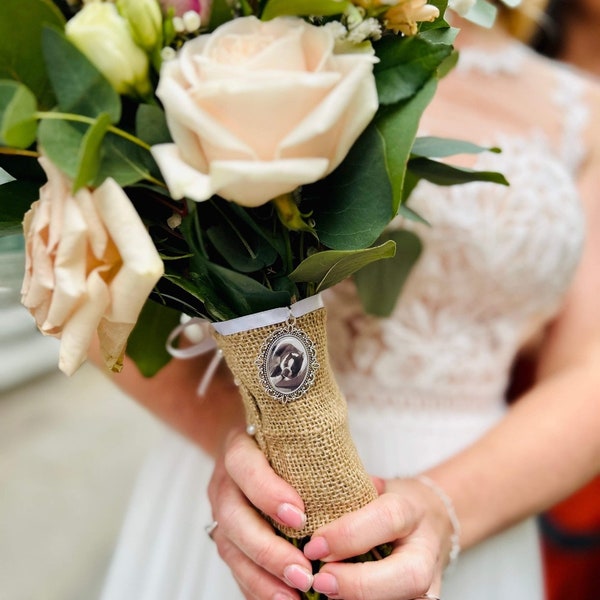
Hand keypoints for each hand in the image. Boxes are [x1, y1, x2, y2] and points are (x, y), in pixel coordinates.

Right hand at [207, 427, 314, 598]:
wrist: (259, 449)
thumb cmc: (289, 446)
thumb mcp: (300, 442)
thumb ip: (321, 459)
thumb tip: (371, 489)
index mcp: (241, 447)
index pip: (244, 466)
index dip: (266, 492)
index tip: (299, 516)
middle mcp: (226, 480)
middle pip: (232, 516)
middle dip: (267, 548)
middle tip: (302, 571)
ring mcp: (222, 510)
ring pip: (229, 547)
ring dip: (261, 576)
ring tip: (293, 596)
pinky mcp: (226, 537)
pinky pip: (235, 567)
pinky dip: (257, 586)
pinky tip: (283, 598)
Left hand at [303, 477, 451, 599]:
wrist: (430, 522)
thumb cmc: (391, 503)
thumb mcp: (370, 488)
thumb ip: (345, 497)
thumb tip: (302, 505)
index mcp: (412, 510)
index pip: (387, 519)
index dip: (348, 535)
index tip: (314, 545)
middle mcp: (426, 551)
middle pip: (407, 576)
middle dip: (359, 583)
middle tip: (319, 580)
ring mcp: (429, 585)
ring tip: (322, 592)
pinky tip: (333, 598)